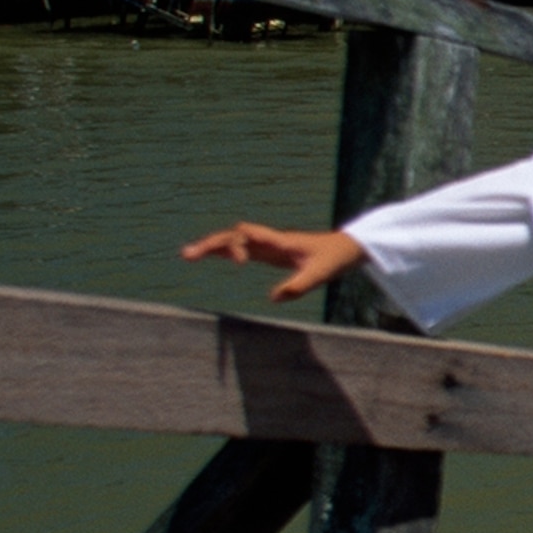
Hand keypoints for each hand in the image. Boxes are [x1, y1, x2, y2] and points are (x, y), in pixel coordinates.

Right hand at [181, 222, 367, 302]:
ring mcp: (268, 245)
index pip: (249, 234)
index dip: (238, 245)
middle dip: (211, 244)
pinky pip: (242, 249)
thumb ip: (299, 285)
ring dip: (212, 247)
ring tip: (187, 255)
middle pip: (233, 236)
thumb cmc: (334, 258)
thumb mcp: (320, 275)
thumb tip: (273, 298)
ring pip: (234, 241)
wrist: (346, 247)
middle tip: (187, 255)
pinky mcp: (269, 252)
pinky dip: (225, 252)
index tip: (239, 264)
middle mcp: (269, 240)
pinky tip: (209, 256)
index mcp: (279, 241)